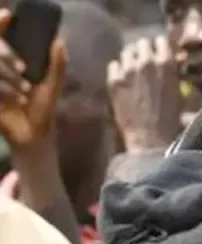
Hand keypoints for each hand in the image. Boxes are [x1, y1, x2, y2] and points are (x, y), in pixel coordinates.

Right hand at [0, 10, 64, 147]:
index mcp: (12, 62)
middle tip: (23, 71)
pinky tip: (18, 99)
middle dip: (8, 56)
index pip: (0, 37)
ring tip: (23, 95)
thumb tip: (60, 40)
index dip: (0, 24)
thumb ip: (57, 64)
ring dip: (9, 80)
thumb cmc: (43, 109)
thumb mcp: (52, 85)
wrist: (32, 134)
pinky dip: (5, 90)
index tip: (9, 15)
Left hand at [107, 36, 182, 151]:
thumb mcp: (180, 93)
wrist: (150, 138)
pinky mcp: (113, 80)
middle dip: (144, 51)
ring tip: (133, 71)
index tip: (158, 55)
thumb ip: (175, 73)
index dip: (159, 48)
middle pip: (141, 43)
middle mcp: (146, 62)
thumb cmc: (170, 120)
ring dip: (130, 59)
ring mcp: (127, 70)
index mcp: (166, 63)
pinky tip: (123, 81)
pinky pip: (113, 65)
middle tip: (145, 63)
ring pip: (126, 52)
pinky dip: (118, 70)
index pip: (160, 41)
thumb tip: (176, 60)